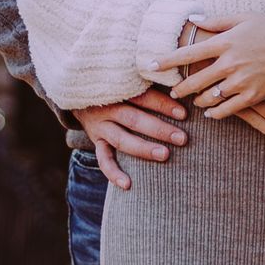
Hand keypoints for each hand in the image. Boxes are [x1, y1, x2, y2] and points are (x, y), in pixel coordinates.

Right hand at [73, 86, 187, 192]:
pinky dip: (113, 173)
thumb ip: (147, 83)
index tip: (184, 114)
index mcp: (118, 90)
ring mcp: (100, 127)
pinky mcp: (96, 142)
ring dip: (143, 149)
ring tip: (165, 155)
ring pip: (122, 140)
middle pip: (134, 120)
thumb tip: (179, 87)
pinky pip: (103, 160)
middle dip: (159, 129)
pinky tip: (127, 185)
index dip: (163, 105)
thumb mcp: (126, 80)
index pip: (143, 97)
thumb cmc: (116, 86)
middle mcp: (108, 109)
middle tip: (182, 138)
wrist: (81, 93)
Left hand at [152, 16, 264, 124]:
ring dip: (198, 100)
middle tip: (170, 90)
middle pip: (194, 79)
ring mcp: (241, 80)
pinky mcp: (254, 95)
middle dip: (179, 87)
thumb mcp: (246, 18)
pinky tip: (211, 113)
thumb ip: (218, 20)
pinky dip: (216, 113)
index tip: (150, 64)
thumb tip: (196, 19)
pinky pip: (228, 109)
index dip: (166, 60)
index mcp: (225, 41)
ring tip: (192, 101)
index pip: (188, 52)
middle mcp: (229, 62)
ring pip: (209, 97)